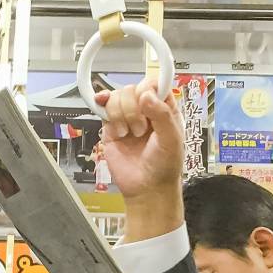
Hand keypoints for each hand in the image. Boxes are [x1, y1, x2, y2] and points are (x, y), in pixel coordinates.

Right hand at [95, 78, 184, 240]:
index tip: (146, 101)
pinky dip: (102, 106)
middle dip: (133, 110)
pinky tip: (101, 103)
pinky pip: (103, 109)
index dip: (147, 89)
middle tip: (141, 131)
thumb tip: (145, 94)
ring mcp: (127, 118)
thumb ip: (162, 114)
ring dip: (120, 116)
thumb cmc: (165, 166)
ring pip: (115, 98)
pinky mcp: (111, 128)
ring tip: (129, 135)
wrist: (146, 189)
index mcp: (164, 109)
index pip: (153, 84)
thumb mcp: (172, 140)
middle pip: (131, 89)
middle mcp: (145, 110)